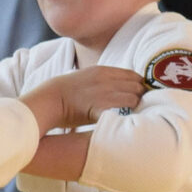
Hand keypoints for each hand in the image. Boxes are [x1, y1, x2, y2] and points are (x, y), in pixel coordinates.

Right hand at [24, 66, 144, 132]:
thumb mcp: (88, 76)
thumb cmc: (69, 91)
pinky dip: (126, 116)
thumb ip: (105, 79)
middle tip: (139, 106)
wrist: (51, 99)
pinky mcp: (100, 109)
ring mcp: (104, 94)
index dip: (139, 85)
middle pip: (137, 86)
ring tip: (132, 114)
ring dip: (135, 107)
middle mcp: (107, 80)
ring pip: (134, 98)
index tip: (140, 94)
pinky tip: (124, 120)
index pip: (134, 75)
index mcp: (104, 71)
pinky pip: (122, 112)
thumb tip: (122, 86)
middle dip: (140, 96)